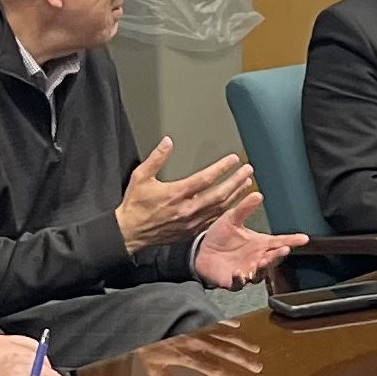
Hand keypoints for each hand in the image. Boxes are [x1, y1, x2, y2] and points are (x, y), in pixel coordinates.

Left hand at [96, 323, 264, 375]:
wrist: (137, 317)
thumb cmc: (143, 343)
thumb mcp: (153, 369)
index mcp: (186, 356)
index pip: (214, 369)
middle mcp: (194, 341)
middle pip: (224, 352)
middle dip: (243, 360)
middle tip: (258, 367)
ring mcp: (195, 327)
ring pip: (223, 336)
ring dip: (240, 342)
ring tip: (255, 349)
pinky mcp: (193, 316)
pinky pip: (213, 319)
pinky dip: (225, 322)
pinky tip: (237, 326)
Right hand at [114, 136, 260, 254]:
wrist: (129, 232)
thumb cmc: (134, 206)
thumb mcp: (140, 177)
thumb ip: (156, 158)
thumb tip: (167, 142)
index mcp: (176, 194)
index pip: (205, 179)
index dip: (222, 168)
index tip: (233, 160)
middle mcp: (187, 209)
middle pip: (219, 194)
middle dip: (236, 181)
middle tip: (247, 170)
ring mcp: (191, 222)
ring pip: (220, 208)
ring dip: (235, 195)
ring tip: (246, 184)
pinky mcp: (191, 231)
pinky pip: (214, 220)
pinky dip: (226, 210)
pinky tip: (233, 203)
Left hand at [186, 195, 305, 289]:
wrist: (201, 251)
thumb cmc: (220, 236)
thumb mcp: (232, 219)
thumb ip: (244, 208)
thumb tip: (257, 194)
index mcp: (259, 244)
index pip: (279, 241)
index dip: (293, 240)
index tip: (304, 238)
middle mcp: (256, 259)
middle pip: (272, 259)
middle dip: (278, 255)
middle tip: (284, 249)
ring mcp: (245, 271)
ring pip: (259, 274)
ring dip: (262, 269)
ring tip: (262, 261)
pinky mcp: (231, 281)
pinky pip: (238, 284)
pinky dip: (240, 280)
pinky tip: (239, 273)